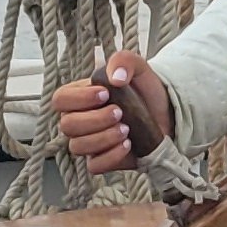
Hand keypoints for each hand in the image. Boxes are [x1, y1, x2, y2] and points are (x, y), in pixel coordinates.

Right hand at [51, 53, 172, 171]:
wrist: (165, 113)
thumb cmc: (144, 90)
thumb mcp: (137, 67)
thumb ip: (124, 61)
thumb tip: (115, 77)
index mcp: (80, 96)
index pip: (60, 99)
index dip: (78, 99)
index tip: (104, 94)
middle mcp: (79, 120)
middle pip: (67, 125)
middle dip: (95, 119)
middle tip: (119, 112)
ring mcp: (89, 142)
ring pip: (78, 147)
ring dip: (104, 138)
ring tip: (126, 129)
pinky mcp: (102, 160)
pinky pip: (94, 166)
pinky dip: (111, 156)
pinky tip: (127, 145)